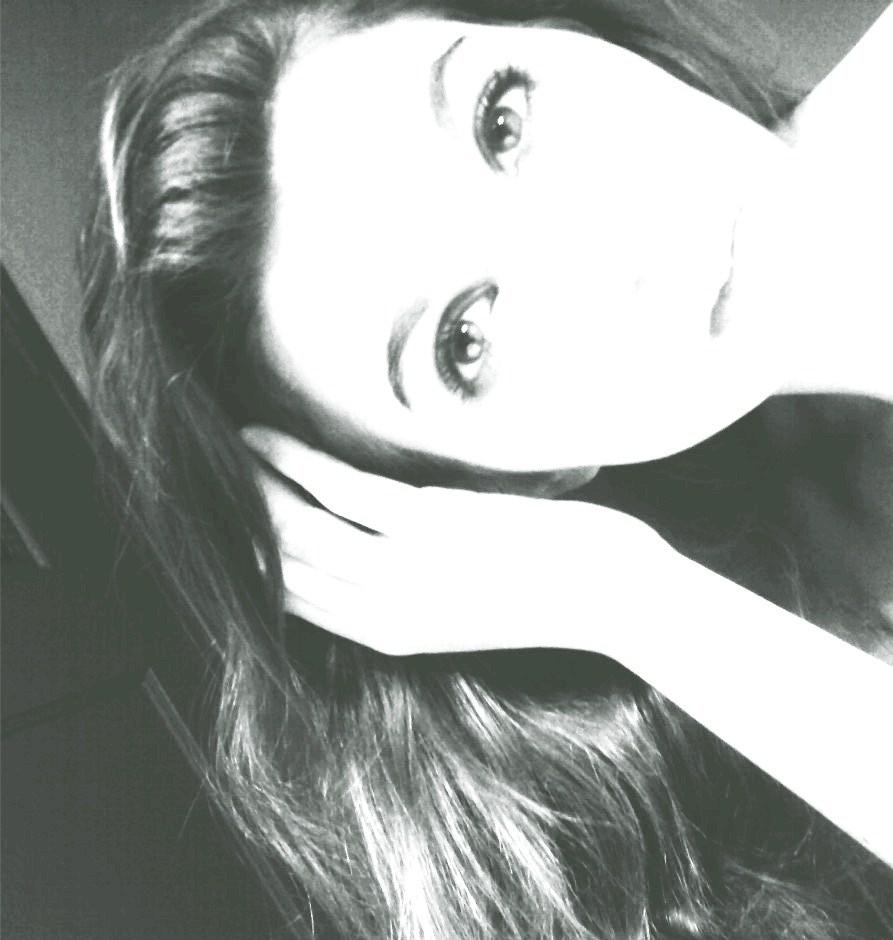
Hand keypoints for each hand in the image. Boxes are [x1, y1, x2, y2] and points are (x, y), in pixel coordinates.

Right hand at [242, 427, 672, 658]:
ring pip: (294, 524)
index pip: (293, 597)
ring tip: (226, 448)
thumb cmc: (543, 592)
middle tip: (209, 474)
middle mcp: (382, 608)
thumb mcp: (461, 605)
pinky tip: (262, 437)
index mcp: (389, 633)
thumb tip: (363, 543)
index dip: (250, 557)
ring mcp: (402, 568)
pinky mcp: (425, 526)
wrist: (612, 597)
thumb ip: (406, 585)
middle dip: (238, 517)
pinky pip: (335, 488)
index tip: (226, 521)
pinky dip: (289, 459)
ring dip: (250, 482)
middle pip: (280, 561)